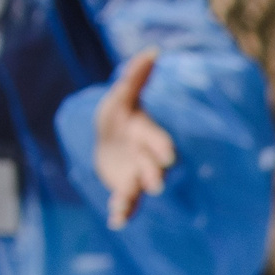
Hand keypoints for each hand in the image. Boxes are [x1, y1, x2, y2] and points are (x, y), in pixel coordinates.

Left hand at [94, 51, 175, 230]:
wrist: (108, 142)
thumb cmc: (118, 117)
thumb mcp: (122, 96)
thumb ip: (136, 77)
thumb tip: (153, 51)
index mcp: (147, 135)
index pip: (157, 141)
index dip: (161, 147)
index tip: (166, 156)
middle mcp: (146, 158)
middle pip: (152, 167)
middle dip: (152, 175)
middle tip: (155, 186)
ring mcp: (137, 176)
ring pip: (138, 188)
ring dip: (133, 198)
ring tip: (123, 210)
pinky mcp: (126, 190)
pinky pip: (126, 202)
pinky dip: (122, 212)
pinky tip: (115, 222)